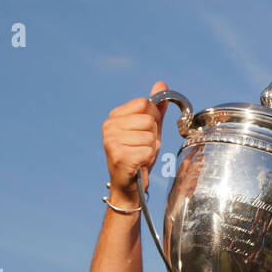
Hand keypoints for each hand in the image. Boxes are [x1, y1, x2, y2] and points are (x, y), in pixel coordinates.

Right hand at [101, 80, 168, 202]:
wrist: (129, 186)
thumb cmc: (139, 157)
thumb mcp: (149, 130)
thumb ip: (156, 109)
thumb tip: (161, 85)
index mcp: (115, 116)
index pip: (144, 103)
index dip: (152, 119)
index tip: (145, 132)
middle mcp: (109, 126)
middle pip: (149, 119)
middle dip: (152, 136)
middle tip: (142, 148)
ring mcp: (112, 140)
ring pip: (150, 136)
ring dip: (151, 149)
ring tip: (140, 156)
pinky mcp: (119, 156)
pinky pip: (148, 150)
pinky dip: (148, 159)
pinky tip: (139, 163)